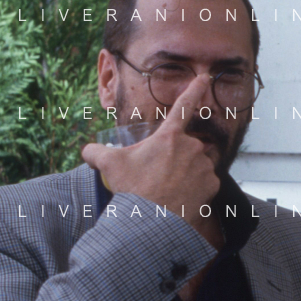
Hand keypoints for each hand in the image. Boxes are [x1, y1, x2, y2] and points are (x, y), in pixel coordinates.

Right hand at [82, 77, 221, 244]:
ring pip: (196, 166)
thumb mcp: (110, 166)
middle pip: (184, 148)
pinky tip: (181, 199)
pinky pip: (206, 183)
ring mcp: (204, 166)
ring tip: (168, 190)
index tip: (205, 77)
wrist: (151, 222)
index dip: (195, 89)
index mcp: (168, 136)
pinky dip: (196, 189)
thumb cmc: (133, 190)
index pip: (184, 106)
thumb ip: (97, 152)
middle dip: (173, 160)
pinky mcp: (212, 185)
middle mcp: (191, 147)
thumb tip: (87, 150)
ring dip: (185, 174)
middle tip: (157, 177)